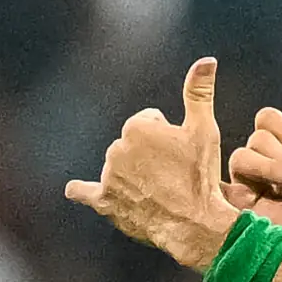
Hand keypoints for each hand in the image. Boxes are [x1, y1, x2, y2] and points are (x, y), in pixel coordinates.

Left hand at [66, 58, 239, 270]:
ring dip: (134, 174)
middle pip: (134, 145)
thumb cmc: (200, 174)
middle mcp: (116, 148)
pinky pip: (87, 193)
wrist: (193, 222)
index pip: (151, 122)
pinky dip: (82, 191)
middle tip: (174, 174)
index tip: (182, 154)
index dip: (170, 137)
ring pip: (119, 167)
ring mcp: (108, 176)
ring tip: (161, 191)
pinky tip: (74, 190)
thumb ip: (199, 91)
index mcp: (137, 127)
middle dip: (150, 155)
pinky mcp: (105, 201)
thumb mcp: (204, 129)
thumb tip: (206, 59)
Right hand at [226, 76, 281, 264]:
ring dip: (272, 169)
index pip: (266, 118)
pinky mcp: (238, 203)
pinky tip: (256, 192)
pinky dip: (237, 187)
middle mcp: (257, 156)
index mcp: (274, 139)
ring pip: (241, 158)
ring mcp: (246, 179)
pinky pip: (225, 187)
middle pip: (256, 138)